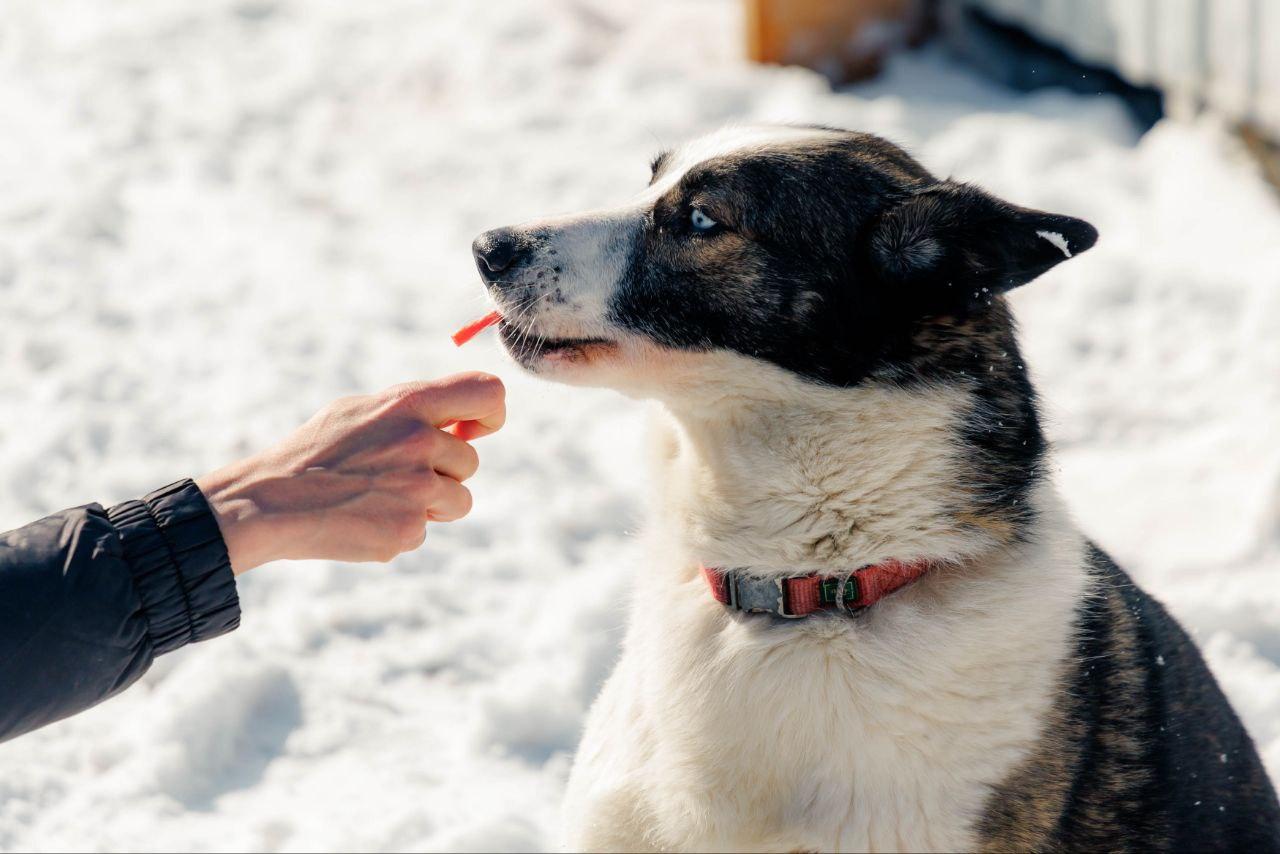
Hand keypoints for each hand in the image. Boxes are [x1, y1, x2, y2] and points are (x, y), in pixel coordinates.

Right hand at [196, 372, 505, 573]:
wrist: (270, 502)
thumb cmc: (315, 452)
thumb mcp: (358, 410)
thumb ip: (412, 410)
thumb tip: (462, 423)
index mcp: (409, 404)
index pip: (487, 393)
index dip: (491, 413)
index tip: (474, 429)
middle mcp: (419, 443)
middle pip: (470, 461)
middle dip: (444, 471)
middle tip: (395, 474)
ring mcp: (417, 490)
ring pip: (459, 500)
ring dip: (431, 504)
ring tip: (380, 497)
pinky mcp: (407, 531)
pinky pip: (425, 530)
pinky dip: (400, 529)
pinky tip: (365, 519)